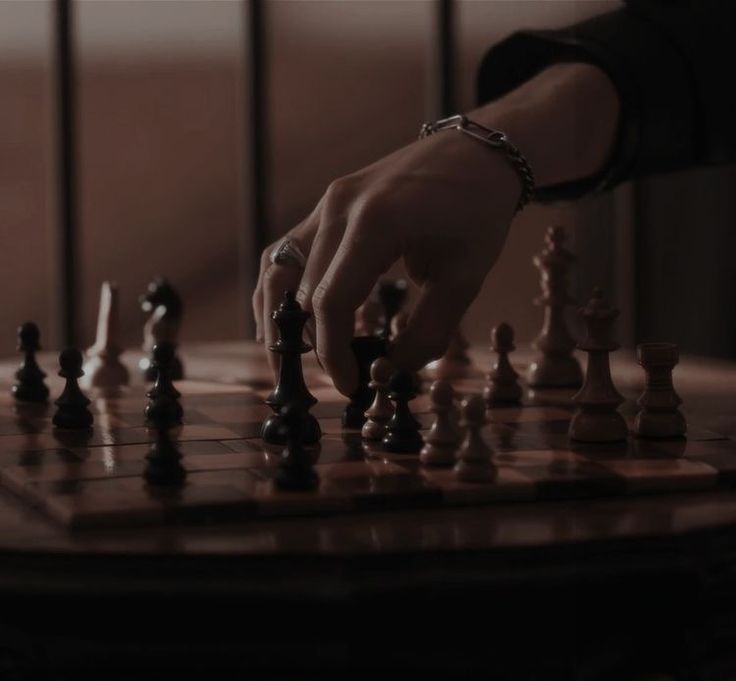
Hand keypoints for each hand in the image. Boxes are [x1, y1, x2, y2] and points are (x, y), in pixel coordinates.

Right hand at [254, 128, 519, 395]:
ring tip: (287, 355)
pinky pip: (288, 248)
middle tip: (332, 376)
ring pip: (279, 267)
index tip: (349, 385)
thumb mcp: (464, 279)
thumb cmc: (477, 214)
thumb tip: (390, 370)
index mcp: (376, 223)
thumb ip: (427, 332)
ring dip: (277, 315)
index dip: (333, 353)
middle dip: (313, 343)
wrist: (476, 154)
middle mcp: (340, 207)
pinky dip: (281, 286)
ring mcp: (328, 201)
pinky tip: (284, 315)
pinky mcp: (328, 203)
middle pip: (301, 291)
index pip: (332, 302)